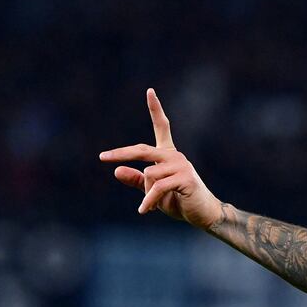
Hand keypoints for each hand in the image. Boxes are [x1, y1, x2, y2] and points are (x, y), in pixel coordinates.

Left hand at [99, 88, 223, 228]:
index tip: (150, 91)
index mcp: (168, 155)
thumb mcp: (152, 191)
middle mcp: (175, 156)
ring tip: (149, 206)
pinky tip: (144, 210)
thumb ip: (137, 180)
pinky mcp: (185, 178)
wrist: (203, 214)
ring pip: (150, 174)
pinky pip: (157, 188)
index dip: (156, 109)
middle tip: (103, 157)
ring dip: (146, 194)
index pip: (162, 127)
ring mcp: (182, 166)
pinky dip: (148, 201)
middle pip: (143, 150)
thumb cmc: (179, 201)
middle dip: (122, 153)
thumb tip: (116, 170)